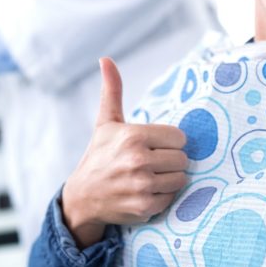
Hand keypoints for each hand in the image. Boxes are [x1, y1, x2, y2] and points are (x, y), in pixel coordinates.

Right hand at [61, 58, 188, 248]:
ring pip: (181, 178)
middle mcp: (138, 160)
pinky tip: (146, 191)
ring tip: (150, 176)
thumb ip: (112, 91)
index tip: (155, 146)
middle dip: (170, 160)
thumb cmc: (99, 155)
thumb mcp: (106, 123)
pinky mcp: (145, 207)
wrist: (83, 197)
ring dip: (169, 178)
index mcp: (133, 136)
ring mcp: (142, 186)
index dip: (169, 142)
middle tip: (153, 162)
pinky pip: (172, 198)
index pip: (179, 137)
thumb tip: (105, 59)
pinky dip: (163, 196)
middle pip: (182, 158)